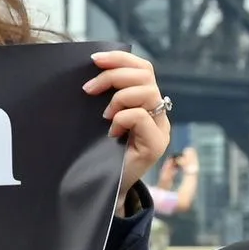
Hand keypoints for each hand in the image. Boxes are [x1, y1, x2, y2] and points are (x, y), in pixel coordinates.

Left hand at [83, 50, 170, 207]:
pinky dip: (123, 118)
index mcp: (146, 103)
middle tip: (88, 90)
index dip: (120, 59)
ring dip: (119, 98)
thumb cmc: (99, 154)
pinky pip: (142, 117)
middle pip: (145, 75)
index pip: (143, 69)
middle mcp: (158, 113)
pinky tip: (112, 131)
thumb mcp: (100, 121)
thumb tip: (88, 74)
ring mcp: (160, 129)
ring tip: (104, 115)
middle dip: (113, 76)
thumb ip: (104, 99)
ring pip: (147, 93)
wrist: (104, 190)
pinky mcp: (156, 145)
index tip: (94, 59)